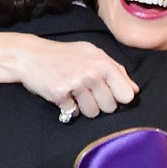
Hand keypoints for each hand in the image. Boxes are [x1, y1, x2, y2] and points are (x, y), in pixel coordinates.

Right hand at [16, 39, 138, 117]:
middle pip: (110, 107)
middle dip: (100, 104)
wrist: (31, 55)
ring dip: (84, 108)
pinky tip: (63, 96)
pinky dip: (69, 109)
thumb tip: (135, 90)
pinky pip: (74, 114)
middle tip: (87, 92)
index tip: (109, 93)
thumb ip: (116, 70)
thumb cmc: (65, 55)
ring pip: (93, 113)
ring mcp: (76, 84)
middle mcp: (92, 73)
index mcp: (104, 63)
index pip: (127, 95)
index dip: (119, 98)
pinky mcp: (60, 95)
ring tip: (75, 94)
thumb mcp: (93, 54)